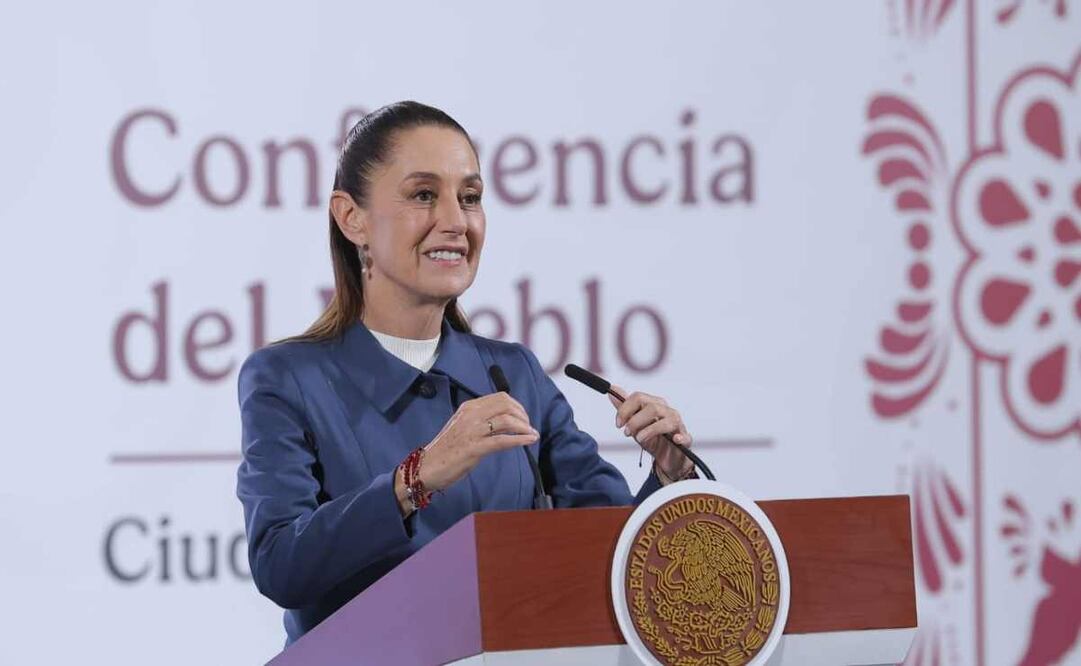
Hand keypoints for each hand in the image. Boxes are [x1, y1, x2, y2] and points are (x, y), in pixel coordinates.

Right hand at [395, 393, 537, 513]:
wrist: (427, 467)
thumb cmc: (447, 450)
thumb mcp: (464, 427)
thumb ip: (481, 420)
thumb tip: (505, 420)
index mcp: (469, 408)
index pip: (500, 397)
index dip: (517, 406)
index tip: (523, 417)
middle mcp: (471, 415)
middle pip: (506, 405)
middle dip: (523, 415)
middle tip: (528, 427)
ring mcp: (472, 431)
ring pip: (506, 420)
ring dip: (524, 427)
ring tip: (531, 434)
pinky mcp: (474, 448)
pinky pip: (502, 440)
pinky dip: (520, 439)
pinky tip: (529, 441)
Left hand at [608, 385, 693, 482]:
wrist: (665, 457)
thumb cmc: (652, 438)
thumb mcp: (635, 424)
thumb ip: (624, 408)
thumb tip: (613, 391)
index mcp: (654, 404)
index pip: (638, 397)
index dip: (625, 410)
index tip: (618, 424)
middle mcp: (667, 411)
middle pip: (651, 407)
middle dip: (634, 421)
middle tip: (626, 433)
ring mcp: (677, 424)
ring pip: (666, 421)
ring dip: (649, 430)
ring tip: (639, 439)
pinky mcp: (684, 439)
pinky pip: (684, 436)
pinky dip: (680, 437)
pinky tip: (675, 440)